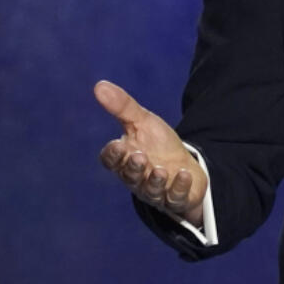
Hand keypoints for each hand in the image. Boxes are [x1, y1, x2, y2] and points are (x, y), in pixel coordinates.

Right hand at [95, 80, 207, 225]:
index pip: (112, 161)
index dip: (113, 155)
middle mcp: (137, 178)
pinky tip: (184, 174)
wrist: (184, 164)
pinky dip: (180, 187)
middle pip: (130, 177)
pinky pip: (176, 197)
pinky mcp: (176, 198)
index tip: (118, 144)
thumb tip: (99, 85)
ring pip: (151, 191)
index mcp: (125, 160)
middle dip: (134, 168)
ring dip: (155, 181)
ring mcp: (156, 191)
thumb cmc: (158, 144)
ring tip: (161, 170)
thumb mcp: (143, 122)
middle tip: (140, 156)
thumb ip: (122, 107)